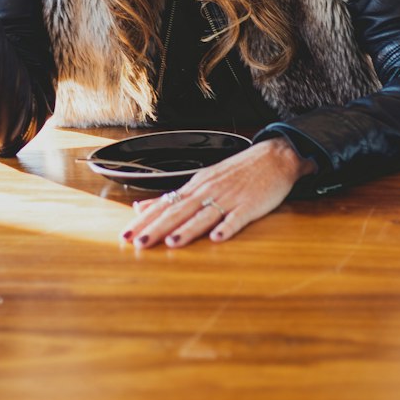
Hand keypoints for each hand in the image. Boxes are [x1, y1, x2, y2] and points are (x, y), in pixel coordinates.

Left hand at [120, 137, 315, 249]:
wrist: (274, 156)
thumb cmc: (237, 172)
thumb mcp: (202, 180)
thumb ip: (174, 197)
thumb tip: (142, 207)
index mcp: (196, 187)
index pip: (164, 204)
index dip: (145, 220)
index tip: (126, 234)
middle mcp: (208, 191)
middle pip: (179, 211)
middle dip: (158, 228)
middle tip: (139, 243)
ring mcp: (229, 198)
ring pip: (204, 215)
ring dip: (188, 229)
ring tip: (172, 242)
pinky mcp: (250, 205)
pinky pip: (237, 218)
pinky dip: (227, 228)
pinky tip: (217, 239)